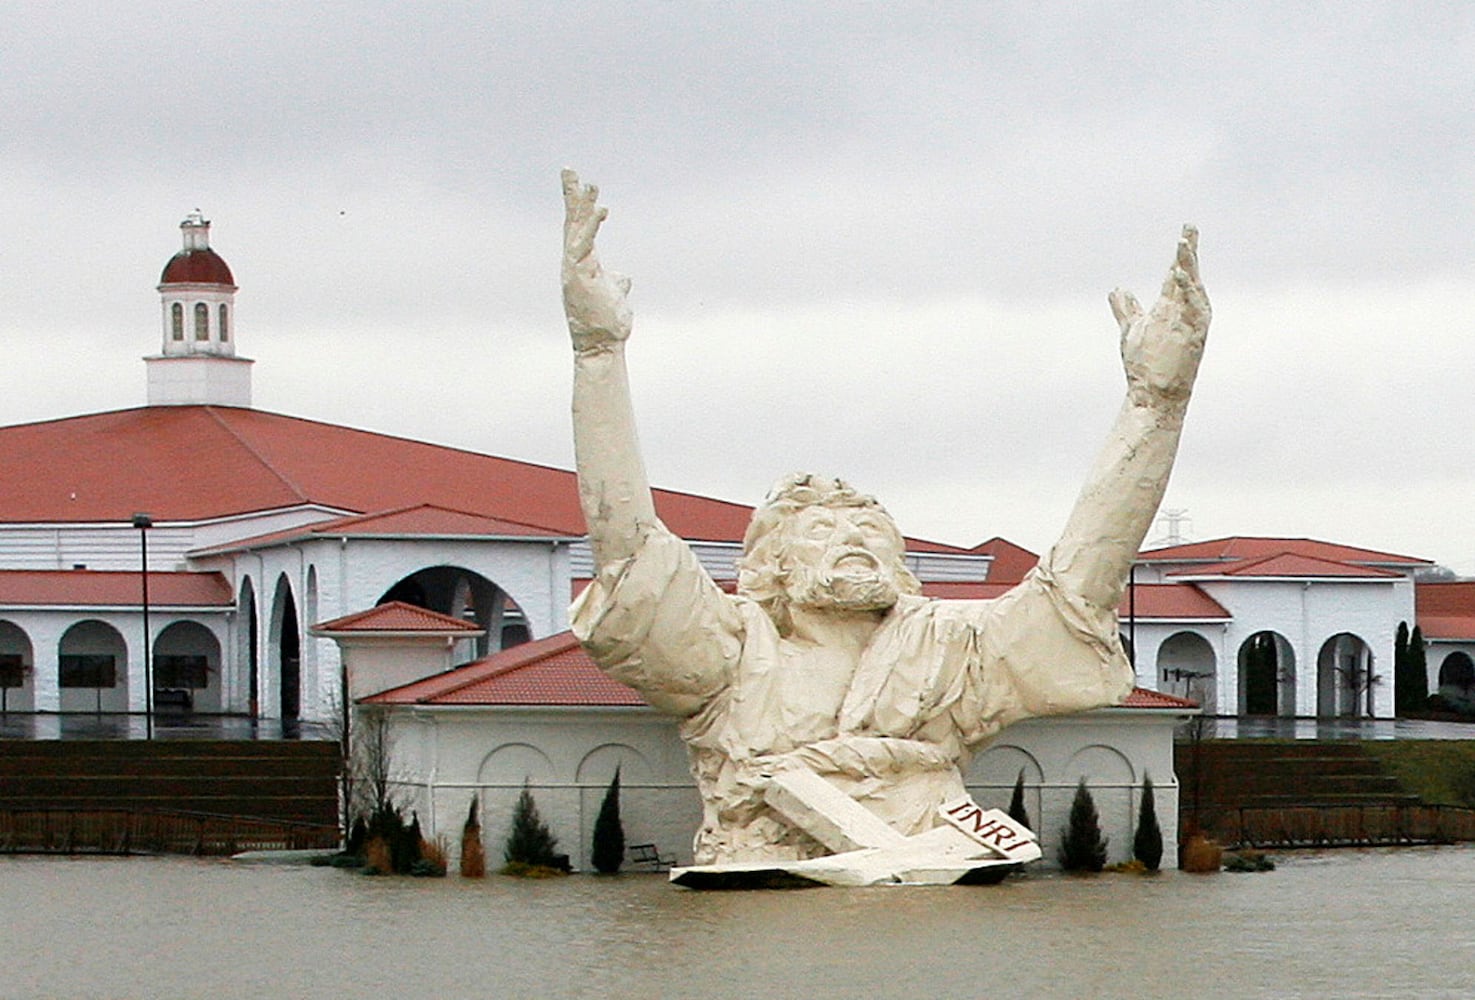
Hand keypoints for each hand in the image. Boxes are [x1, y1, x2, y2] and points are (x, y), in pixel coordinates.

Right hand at [562, 169, 632, 352]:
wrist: (601, 345)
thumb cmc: (607, 322)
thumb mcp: (616, 294)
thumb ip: (617, 281)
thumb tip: (624, 277)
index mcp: (583, 262)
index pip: (579, 227)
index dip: (579, 205)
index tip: (580, 182)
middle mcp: (574, 262)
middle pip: (571, 221)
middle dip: (571, 194)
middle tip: (568, 168)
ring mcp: (573, 268)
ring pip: (576, 230)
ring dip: (583, 206)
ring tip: (590, 184)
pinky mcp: (578, 276)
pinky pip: (584, 245)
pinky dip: (592, 226)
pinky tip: (600, 210)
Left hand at [1109, 225, 1209, 407]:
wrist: (1154, 393)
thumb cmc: (1146, 364)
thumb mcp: (1132, 329)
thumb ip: (1126, 308)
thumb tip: (1117, 288)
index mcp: (1173, 308)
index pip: (1176, 276)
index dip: (1180, 256)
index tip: (1184, 234)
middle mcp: (1184, 312)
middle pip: (1187, 276)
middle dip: (1188, 252)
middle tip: (1189, 226)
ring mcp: (1189, 323)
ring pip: (1191, 288)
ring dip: (1187, 266)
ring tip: (1182, 243)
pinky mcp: (1192, 336)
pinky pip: (1192, 309)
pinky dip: (1187, 292)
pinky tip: (1178, 274)